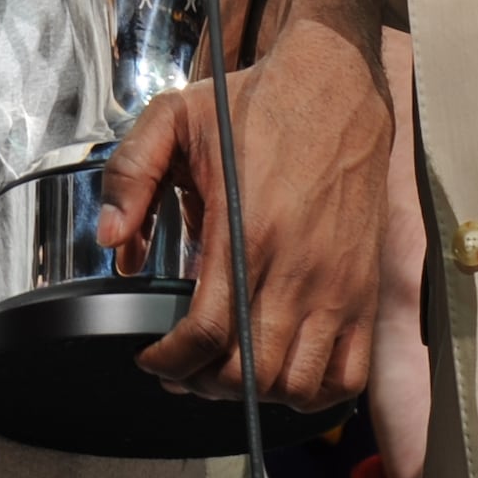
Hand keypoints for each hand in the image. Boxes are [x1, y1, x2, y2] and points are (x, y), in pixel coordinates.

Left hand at [95, 17, 391, 407]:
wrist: (335, 83)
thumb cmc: (256, 102)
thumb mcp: (174, 117)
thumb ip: (130, 176)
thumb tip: (111, 242)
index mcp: (247, 230)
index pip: (207, 335)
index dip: (170, 363)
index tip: (151, 360)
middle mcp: (297, 268)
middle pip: (249, 373)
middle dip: (203, 385)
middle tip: (181, 371)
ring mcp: (338, 285)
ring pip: (297, 385)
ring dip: (255, 395)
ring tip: (228, 373)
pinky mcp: (365, 289)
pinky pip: (348, 374)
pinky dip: (314, 393)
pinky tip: (284, 374)